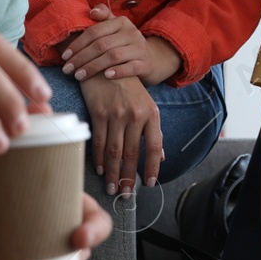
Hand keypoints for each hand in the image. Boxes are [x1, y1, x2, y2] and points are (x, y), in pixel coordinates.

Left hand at [61, 6, 180, 84]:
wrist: (151, 59)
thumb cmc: (125, 44)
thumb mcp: (116, 28)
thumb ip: (104, 17)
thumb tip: (91, 11)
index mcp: (121, 22)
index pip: (94, 31)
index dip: (78, 44)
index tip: (65, 56)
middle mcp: (132, 33)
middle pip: (101, 45)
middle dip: (81, 58)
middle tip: (67, 70)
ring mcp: (140, 49)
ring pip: (113, 56)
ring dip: (93, 67)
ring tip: (79, 76)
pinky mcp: (146, 64)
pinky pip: (131, 67)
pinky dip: (118, 71)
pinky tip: (106, 76)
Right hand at [80, 72, 163, 192]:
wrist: (106, 65)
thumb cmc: (128, 89)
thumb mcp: (147, 106)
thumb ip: (153, 132)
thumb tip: (161, 158)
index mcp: (152, 114)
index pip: (155, 147)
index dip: (151, 168)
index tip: (148, 184)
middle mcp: (136, 115)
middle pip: (132, 153)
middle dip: (128, 178)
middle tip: (125, 195)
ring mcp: (117, 114)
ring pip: (115, 151)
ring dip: (112, 173)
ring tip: (111, 188)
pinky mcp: (99, 113)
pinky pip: (99, 141)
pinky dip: (99, 158)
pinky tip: (100, 169)